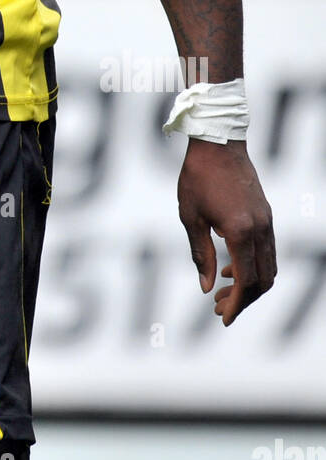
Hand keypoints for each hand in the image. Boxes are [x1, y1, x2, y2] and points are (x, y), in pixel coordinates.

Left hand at [177, 139, 275, 324]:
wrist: (217, 142)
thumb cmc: (198, 177)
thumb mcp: (190, 217)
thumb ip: (200, 254)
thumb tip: (206, 287)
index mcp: (240, 232)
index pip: (245, 281)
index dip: (236, 304)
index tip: (223, 318)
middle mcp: (260, 229)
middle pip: (262, 280)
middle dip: (243, 299)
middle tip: (219, 308)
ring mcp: (266, 222)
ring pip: (268, 267)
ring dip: (249, 284)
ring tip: (222, 290)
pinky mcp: (265, 215)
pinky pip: (266, 250)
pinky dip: (253, 266)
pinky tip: (229, 267)